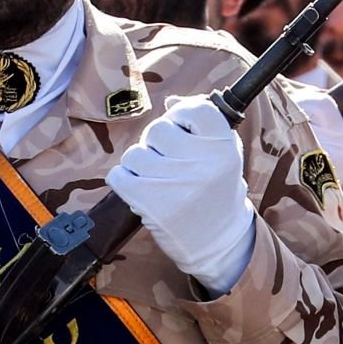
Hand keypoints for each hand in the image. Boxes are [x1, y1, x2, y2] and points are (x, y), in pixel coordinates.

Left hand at [105, 96, 257, 292]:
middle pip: (158, 129)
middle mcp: (202, 164)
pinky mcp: (151, 204)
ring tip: (155, 178)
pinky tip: (139, 188)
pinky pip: (119, 175)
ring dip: (139, 164)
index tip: (179, 124)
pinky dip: (124, 180)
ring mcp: (175, 184)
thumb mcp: (223, 155)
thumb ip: (203, 124)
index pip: (197, 110)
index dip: (181, 113)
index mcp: (223, 148)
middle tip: (167, 161)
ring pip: (135, 153)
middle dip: (156, 142)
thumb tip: (171, 101)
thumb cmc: (216, 192)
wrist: (217, 242)